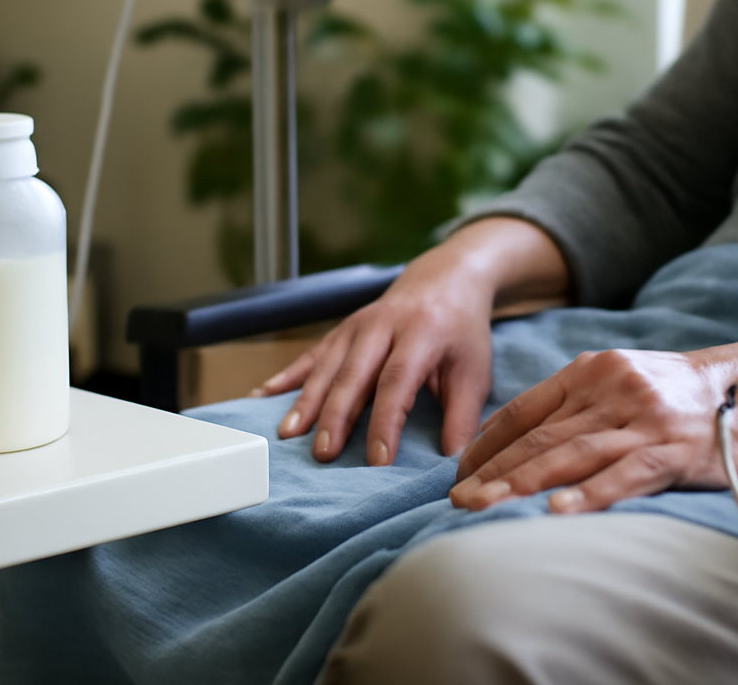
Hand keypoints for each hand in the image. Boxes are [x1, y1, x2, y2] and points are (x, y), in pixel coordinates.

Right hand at [252, 218, 568, 465]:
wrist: (445, 277)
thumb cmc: (462, 331)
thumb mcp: (474, 370)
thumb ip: (463, 415)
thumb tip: (453, 461)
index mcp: (420, 334)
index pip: (397, 381)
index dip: (385, 422)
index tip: (377, 460)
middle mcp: (383, 325)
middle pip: (353, 374)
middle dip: (336, 416)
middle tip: (323, 454)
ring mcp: (357, 325)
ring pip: (327, 365)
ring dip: (306, 401)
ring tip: (288, 434)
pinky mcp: (342, 329)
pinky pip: (311, 355)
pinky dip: (287, 376)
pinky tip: (263, 395)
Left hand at [449, 343, 737, 513]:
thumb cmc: (695, 393)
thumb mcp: (629, 380)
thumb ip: (582, 403)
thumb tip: (528, 437)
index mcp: (594, 369)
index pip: (525, 409)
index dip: (487, 442)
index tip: (458, 473)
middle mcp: (612, 388)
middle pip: (538, 435)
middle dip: (492, 471)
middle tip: (455, 500)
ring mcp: (643, 419)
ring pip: (569, 454)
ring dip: (522, 485)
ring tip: (485, 508)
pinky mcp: (675, 448)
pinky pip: (624, 474)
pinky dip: (589, 495)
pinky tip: (558, 513)